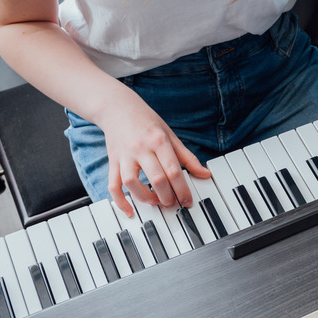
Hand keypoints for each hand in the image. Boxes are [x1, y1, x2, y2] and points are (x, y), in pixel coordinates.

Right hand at [100, 99, 210, 217]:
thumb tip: (205, 174)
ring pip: (131, 183)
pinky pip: (113, 185)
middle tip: (174, 203)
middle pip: (156, 178)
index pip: (173, 170)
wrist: (117, 107)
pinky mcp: (113, 161)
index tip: (188, 201)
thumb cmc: (147, 121)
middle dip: (167, 196)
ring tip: (156, 202)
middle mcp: (141, 148)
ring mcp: (124, 155)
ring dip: (145, 197)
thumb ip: (187, 157)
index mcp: (158, 141)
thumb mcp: (170, 135)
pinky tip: (129, 210)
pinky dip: (120, 200)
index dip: (182, 189)